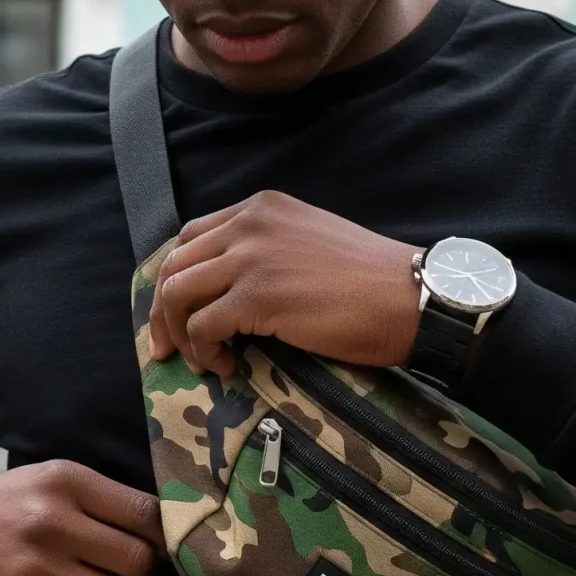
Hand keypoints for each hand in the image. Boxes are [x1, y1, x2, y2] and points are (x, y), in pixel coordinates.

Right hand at [0, 459, 160, 575]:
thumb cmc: (6, 506)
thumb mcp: (50, 479)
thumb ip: (105, 499)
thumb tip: (171, 530)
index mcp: (65, 481)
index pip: (147, 514)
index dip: (160, 534)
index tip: (151, 542)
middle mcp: (50, 523)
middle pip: (140, 563)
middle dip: (139, 571)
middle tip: (120, 568)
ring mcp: (35, 571)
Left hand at [144, 190, 419, 379]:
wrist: (412, 297)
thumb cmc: (371, 280)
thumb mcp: (307, 242)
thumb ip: (266, 250)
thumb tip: (226, 291)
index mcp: (261, 208)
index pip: (190, 237)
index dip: (175, 279)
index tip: (175, 313)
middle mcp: (249, 224)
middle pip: (174, 265)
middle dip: (164, 311)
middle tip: (170, 348)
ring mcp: (251, 258)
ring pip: (178, 294)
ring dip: (180, 334)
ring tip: (203, 360)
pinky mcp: (258, 296)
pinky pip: (203, 327)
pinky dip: (205, 352)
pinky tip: (226, 367)